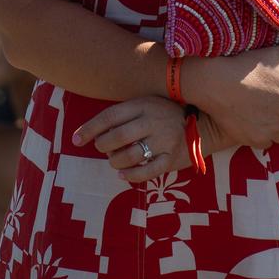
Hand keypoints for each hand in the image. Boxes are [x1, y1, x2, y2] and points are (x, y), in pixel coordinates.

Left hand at [73, 95, 191, 183]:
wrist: (202, 124)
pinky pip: (146, 172)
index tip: (75, 139)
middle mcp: (153, 121)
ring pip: (129, 156)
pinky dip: (130, 175)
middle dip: (102, 146)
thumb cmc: (165, 113)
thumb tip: (93, 131)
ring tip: (114, 160)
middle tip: (101, 148)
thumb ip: (124, 114)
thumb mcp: (147, 103)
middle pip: (117, 137)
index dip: (89, 129)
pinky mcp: (172, 159)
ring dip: (115, 161)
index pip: (110, 116)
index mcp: (144, 104)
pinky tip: (123, 174)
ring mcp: (164, 140)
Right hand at [183, 33, 278, 149]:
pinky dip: (262, 134)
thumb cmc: (248, 64)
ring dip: (278, 126)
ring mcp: (273, 130)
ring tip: (262, 108)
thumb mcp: (278, 53)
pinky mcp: (257, 140)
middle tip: (274, 100)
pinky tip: (251, 118)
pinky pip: (267, 143)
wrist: (215, 82)